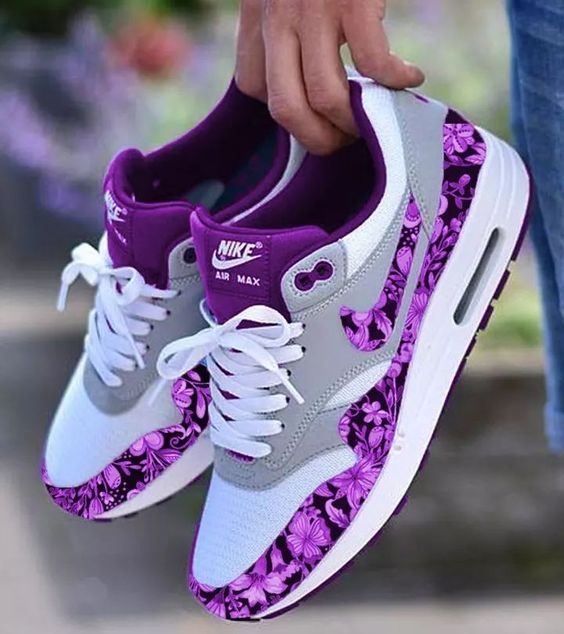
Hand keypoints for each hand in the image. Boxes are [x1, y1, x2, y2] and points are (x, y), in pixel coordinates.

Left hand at [236, 0, 424, 154]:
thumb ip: (281, 26)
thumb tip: (303, 76)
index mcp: (257, 13)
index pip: (253, 90)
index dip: (287, 114)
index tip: (318, 117)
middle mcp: (277, 15)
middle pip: (284, 110)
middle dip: (318, 139)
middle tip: (347, 139)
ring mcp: (313, 7)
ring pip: (324, 97)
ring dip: (356, 121)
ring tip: (378, 117)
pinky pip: (373, 63)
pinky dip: (396, 80)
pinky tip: (411, 76)